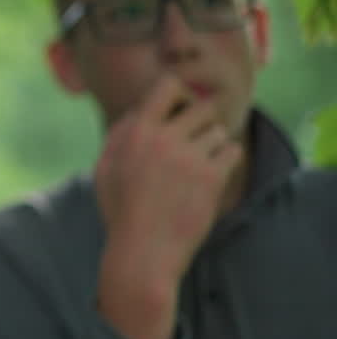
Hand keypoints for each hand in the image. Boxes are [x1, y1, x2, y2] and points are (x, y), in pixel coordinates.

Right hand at [93, 75, 242, 338]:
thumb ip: (120, 134)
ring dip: (213, 144)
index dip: (179, 94)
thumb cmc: (121, 211)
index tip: (179, 110)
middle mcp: (164, 140)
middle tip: (194, 143)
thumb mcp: (105, 168)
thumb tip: (140, 108)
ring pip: (219, 131)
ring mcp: (189, 159)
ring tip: (199, 166)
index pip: (168, 85)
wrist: (143, 253)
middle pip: (202, 107)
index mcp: (136, 133)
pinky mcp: (212, 179)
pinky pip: (233, 152)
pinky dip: (227, 160)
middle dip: (201, 122)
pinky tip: (213, 175)